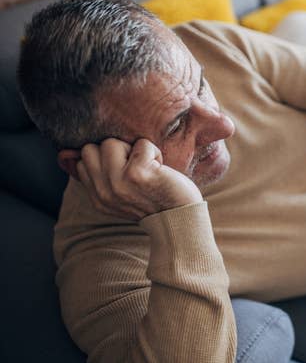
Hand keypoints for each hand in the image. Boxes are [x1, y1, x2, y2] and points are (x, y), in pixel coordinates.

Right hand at [70, 138, 202, 219]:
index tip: (126, 170)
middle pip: (90, 148)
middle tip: (137, 166)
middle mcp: (103, 192)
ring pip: (111, 143)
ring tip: (149, 167)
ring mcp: (118, 183)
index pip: (82, 161)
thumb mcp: (120, 194)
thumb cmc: (156, 200)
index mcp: (97, 198)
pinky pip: (142, 144)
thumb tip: (68, 152)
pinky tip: (161, 168)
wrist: (181, 220)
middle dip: (115, 150)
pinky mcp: (137, 174)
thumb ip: (100, 176)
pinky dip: (154, 151)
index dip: (106, 158)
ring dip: (135, 149)